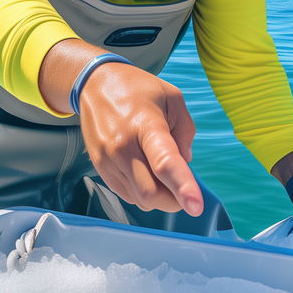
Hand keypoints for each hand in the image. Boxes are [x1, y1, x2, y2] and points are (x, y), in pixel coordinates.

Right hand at [79, 62, 203, 215]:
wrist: (95, 84)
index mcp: (145, 125)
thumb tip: (185, 164)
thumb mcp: (173, 98)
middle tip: (183, 188)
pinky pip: (128, 195)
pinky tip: (145, 169)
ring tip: (160, 169)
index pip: (165, 162)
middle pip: (151, 194)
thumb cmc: (139, 91)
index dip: (183, 186)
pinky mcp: (100, 169)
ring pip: (140, 200)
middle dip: (174, 200)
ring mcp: (108, 160)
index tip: (196, 207)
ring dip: (159, 196)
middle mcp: (123, 147)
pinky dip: (143, 192)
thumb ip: (186, 132)